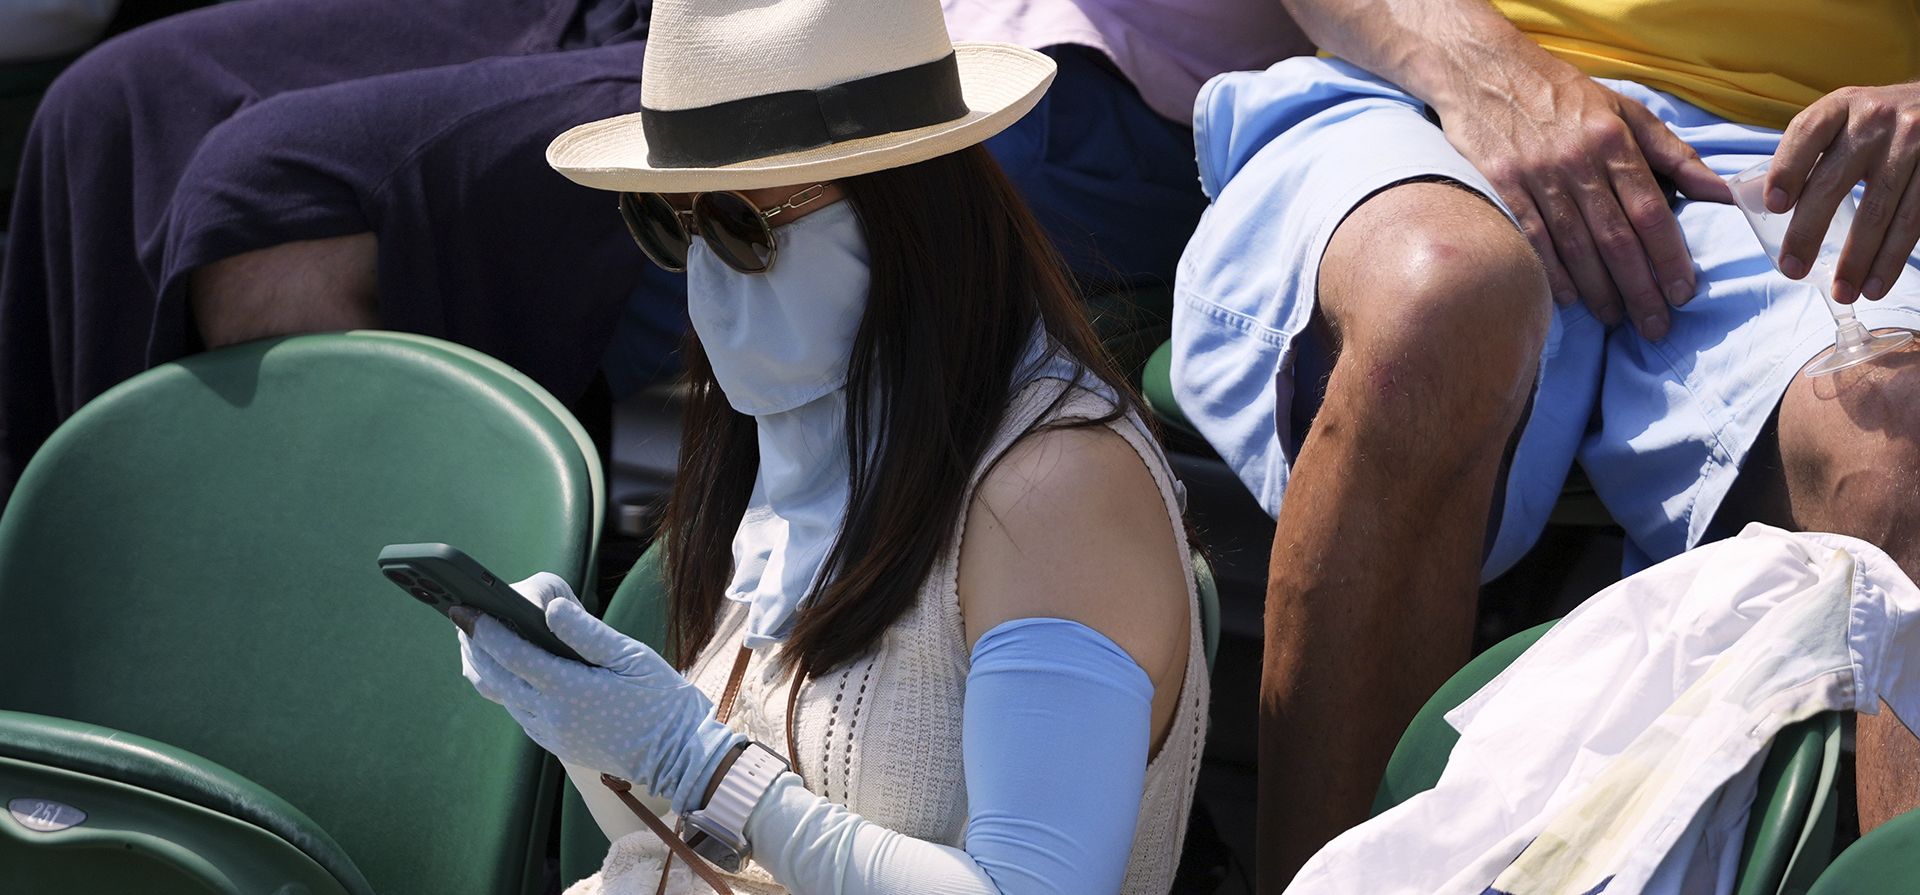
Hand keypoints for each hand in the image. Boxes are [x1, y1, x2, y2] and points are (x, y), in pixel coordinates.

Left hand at [454, 573, 745, 813]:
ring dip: (486, 668)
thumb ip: (587, 632)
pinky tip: (510, 670)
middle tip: (461, 620)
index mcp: (569, 690)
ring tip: (477, 641)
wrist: (677, 754)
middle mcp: (551, 715)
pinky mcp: (556, 743)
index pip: (513, 654)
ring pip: (502, 697)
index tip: (465, 609)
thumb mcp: (631, 656)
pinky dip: (507, 687)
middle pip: (495, 677)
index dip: (485, 630)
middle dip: (474, 646)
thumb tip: (550, 607)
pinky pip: (519, 712)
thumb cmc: (661, 700)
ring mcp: (550, 733)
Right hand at [1438, 65, 1732, 339]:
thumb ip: (1672, 154)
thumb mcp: (1625, 111)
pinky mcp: (1502, 186)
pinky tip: (1569, 300)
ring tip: (1618, 320)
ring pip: (1576, 246)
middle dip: (1640, 288)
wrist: (1485, 70)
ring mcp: (1537, 176)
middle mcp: (1577, 161)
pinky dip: (1552, 274)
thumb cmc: (1562, 93)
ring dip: (1599, 291)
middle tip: (1656, 326)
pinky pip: (1533, 239)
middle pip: (1616, 238)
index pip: (1650, 210)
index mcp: (1613, 141)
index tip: (1683, 292)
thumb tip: (1720, 191)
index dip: (1669, 256)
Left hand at [1767, 83, 1919, 302]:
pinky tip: (1876, 283)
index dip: (1787, 168)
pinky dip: (1892, 258)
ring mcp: (1912, 142)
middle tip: (1792, 269)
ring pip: (1879, 209)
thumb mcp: (1848, 118)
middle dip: (1809, 231)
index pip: (1806, 132)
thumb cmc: (1881, 123)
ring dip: (1858, 259)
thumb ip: (1815, 151)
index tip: (1774, 206)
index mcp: (1842, 105)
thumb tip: (1769, 208)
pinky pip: (1914, 219)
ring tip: (1842, 292)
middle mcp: (1877, 119)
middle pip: (1834, 181)